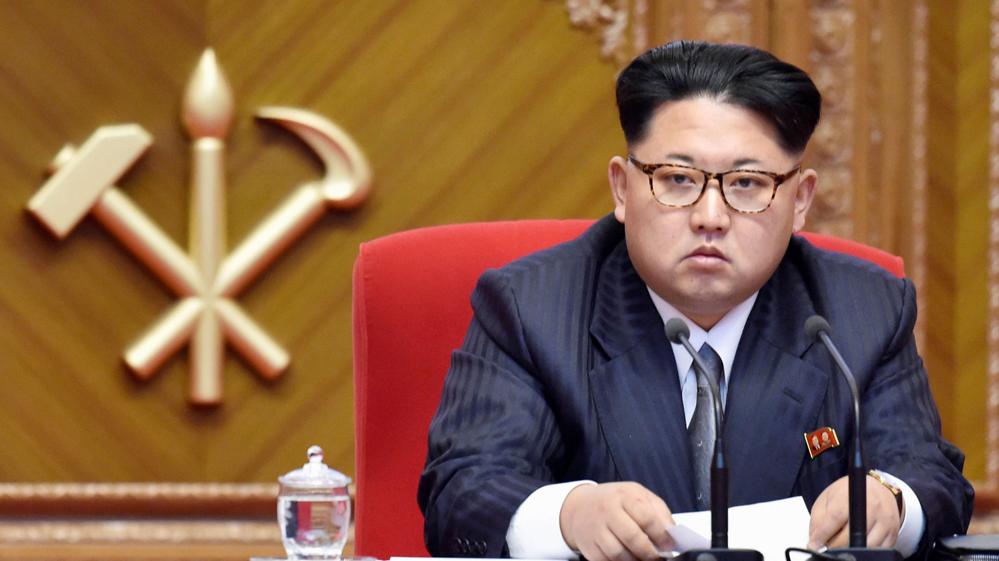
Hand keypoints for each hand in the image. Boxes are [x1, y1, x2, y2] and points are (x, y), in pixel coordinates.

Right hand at [559, 481, 675, 560]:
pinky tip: (628, 560)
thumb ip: (658, 512)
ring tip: (643, 559)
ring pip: (618, 554)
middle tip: (658, 557)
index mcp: (625, 496)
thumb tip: (672, 535)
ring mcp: (596, 529)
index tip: (670, 545)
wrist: (580, 506)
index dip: (662, 535)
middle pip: (632, 537)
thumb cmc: (615, 501)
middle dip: (650, 552)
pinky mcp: (588, 546)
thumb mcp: (638, 495)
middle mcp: (608, 511)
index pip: (647, 517)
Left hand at [808, 475, 901, 549]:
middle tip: (828, 543)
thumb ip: (818, 518)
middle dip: (835, 544)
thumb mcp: (828, 498)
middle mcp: (872, 506)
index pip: (835, 517)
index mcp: (852, 494)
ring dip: (850, 549)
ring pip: (865, 546)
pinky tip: (858, 542)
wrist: (877, 489)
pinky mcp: (893, 532)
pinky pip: (878, 550)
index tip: (814, 543)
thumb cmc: (849, 493)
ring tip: (842, 542)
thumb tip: (814, 541)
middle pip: (851, 535)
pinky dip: (865, 550)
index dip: (823, 534)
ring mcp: (885, 520)